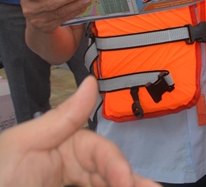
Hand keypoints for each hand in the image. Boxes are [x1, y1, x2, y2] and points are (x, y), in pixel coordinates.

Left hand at [0, 76, 159, 186]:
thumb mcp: (22, 145)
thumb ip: (61, 118)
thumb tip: (94, 81)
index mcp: (60, 147)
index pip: (99, 153)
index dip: (117, 166)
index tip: (127, 182)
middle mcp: (68, 169)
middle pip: (108, 174)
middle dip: (131, 181)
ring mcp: (68, 185)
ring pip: (102, 184)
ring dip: (125, 185)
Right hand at [20, 0, 90, 32]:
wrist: (36, 19)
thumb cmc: (41, 0)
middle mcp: (30, 10)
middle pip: (51, 5)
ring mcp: (38, 21)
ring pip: (59, 13)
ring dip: (75, 6)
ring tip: (86, 0)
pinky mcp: (47, 27)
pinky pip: (63, 19)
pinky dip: (74, 13)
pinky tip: (82, 8)